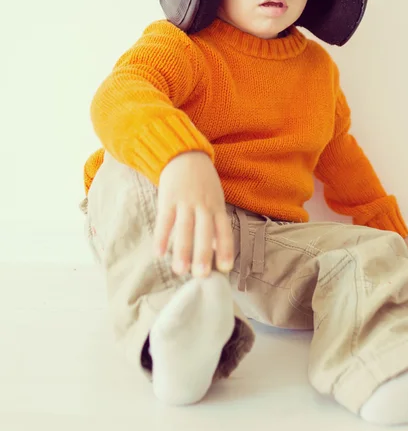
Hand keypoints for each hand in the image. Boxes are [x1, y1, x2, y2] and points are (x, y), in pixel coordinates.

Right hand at [153, 151, 233, 277]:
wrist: (184, 154)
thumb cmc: (202, 182)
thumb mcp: (214, 199)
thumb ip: (214, 224)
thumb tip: (215, 251)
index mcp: (217, 206)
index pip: (224, 230)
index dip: (225, 249)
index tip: (225, 268)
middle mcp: (204, 205)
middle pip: (205, 232)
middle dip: (203, 254)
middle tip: (201, 276)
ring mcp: (186, 201)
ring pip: (185, 228)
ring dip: (182, 250)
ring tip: (180, 271)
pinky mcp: (168, 198)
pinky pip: (165, 219)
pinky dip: (162, 236)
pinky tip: (159, 253)